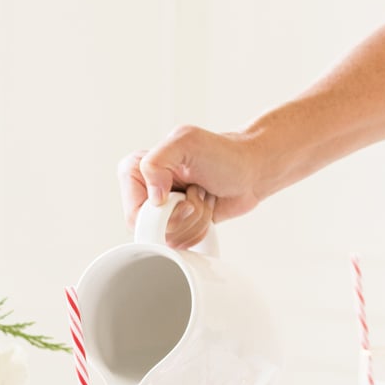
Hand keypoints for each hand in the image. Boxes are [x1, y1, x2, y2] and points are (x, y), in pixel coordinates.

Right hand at [118, 126, 261, 247]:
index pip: (133, 214)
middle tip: (196, 191)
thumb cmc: (224, 152)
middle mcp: (146, 191)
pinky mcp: (179, 223)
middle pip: (153, 231)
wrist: (250, 169)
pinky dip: (201, 227)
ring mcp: (163, 209)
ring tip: (203, 195)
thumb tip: (154, 199)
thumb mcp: (186, 142)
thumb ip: (156, 162)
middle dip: (183, 216)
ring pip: (171, 238)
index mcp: (137, 170)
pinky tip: (207, 206)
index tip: (180, 196)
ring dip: (195, 219)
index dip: (160, 214)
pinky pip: (183, 242)